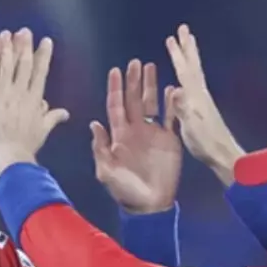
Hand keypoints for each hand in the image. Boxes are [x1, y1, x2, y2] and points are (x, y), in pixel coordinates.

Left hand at [0, 29, 70, 176]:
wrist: (11, 158)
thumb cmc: (26, 148)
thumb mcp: (43, 130)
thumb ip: (52, 117)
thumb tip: (65, 113)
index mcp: (35, 100)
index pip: (40, 72)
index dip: (43, 55)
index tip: (46, 41)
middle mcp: (21, 94)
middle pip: (24, 65)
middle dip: (24, 46)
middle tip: (25, 31)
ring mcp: (5, 96)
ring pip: (6, 67)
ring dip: (6, 49)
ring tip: (6, 34)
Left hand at [90, 59, 181, 213]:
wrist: (149, 204)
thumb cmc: (125, 191)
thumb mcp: (106, 172)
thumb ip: (100, 149)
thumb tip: (94, 124)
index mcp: (119, 135)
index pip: (115, 106)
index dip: (115, 88)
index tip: (115, 70)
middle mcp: (135, 130)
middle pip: (133, 99)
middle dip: (133, 81)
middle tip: (135, 62)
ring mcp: (152, 133)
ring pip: (152, 103)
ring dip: (151, 86)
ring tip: (152, 66)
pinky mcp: (169, 140)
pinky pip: (171, 117)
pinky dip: (172, 104)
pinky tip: (172, 89)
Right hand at [163, 23, 244, 186]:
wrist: (223, 155)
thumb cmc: (206, 144)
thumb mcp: (191, 128)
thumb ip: (183, 109)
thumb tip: (175, 90)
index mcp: (195, 98)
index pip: (184, 71)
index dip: (178, 54)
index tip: (173, 37)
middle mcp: (200, 95)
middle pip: (193, 66)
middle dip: (186, 48)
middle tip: (183, 30)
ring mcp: (203, 100)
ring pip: (195, 73)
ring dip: (189, 58)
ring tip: (185, 46)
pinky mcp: (203, 108)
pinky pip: (193, 84)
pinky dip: (188, 75)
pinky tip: (183, 79)